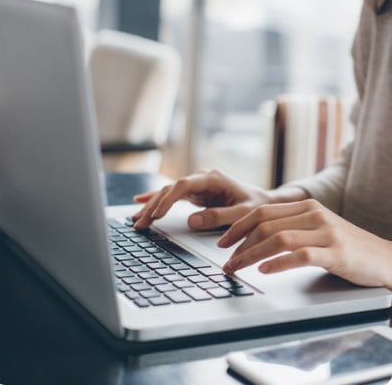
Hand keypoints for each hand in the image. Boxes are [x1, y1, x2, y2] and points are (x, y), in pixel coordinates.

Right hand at [132, 170, 274, 229]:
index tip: (157, 214)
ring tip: (136, 219)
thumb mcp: (243, 213)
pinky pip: (172, 196)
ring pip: (168, 193)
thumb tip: (192, 221)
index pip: (183, 185)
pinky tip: (141, 202)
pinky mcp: (196, 194)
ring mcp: (197, 186)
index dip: (168, 199)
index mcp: (213, 179)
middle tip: (140, 223)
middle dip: (153, 206)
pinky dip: (157, 200)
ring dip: (151, 206)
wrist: (265, 203)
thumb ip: (219, 216)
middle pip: (171, 189)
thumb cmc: (256, 206)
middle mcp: (202, 179)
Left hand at [219, 199, 391, 287]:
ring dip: (252, 255)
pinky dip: (278, 263)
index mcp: (305, 206)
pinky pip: (300, 256)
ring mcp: (326, 232)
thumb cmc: (344, 246)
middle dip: (239, 244)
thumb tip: (253, 239)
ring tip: (237, 268)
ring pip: (278, 239)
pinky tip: (264, 271)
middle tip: (226, 261)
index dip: (238, 227)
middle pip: (265, 225)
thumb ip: (289, 227)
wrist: (385, 258)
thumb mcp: (315, 229)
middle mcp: (314, 215)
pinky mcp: (337, 252)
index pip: (262, 212)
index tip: (222, 242)